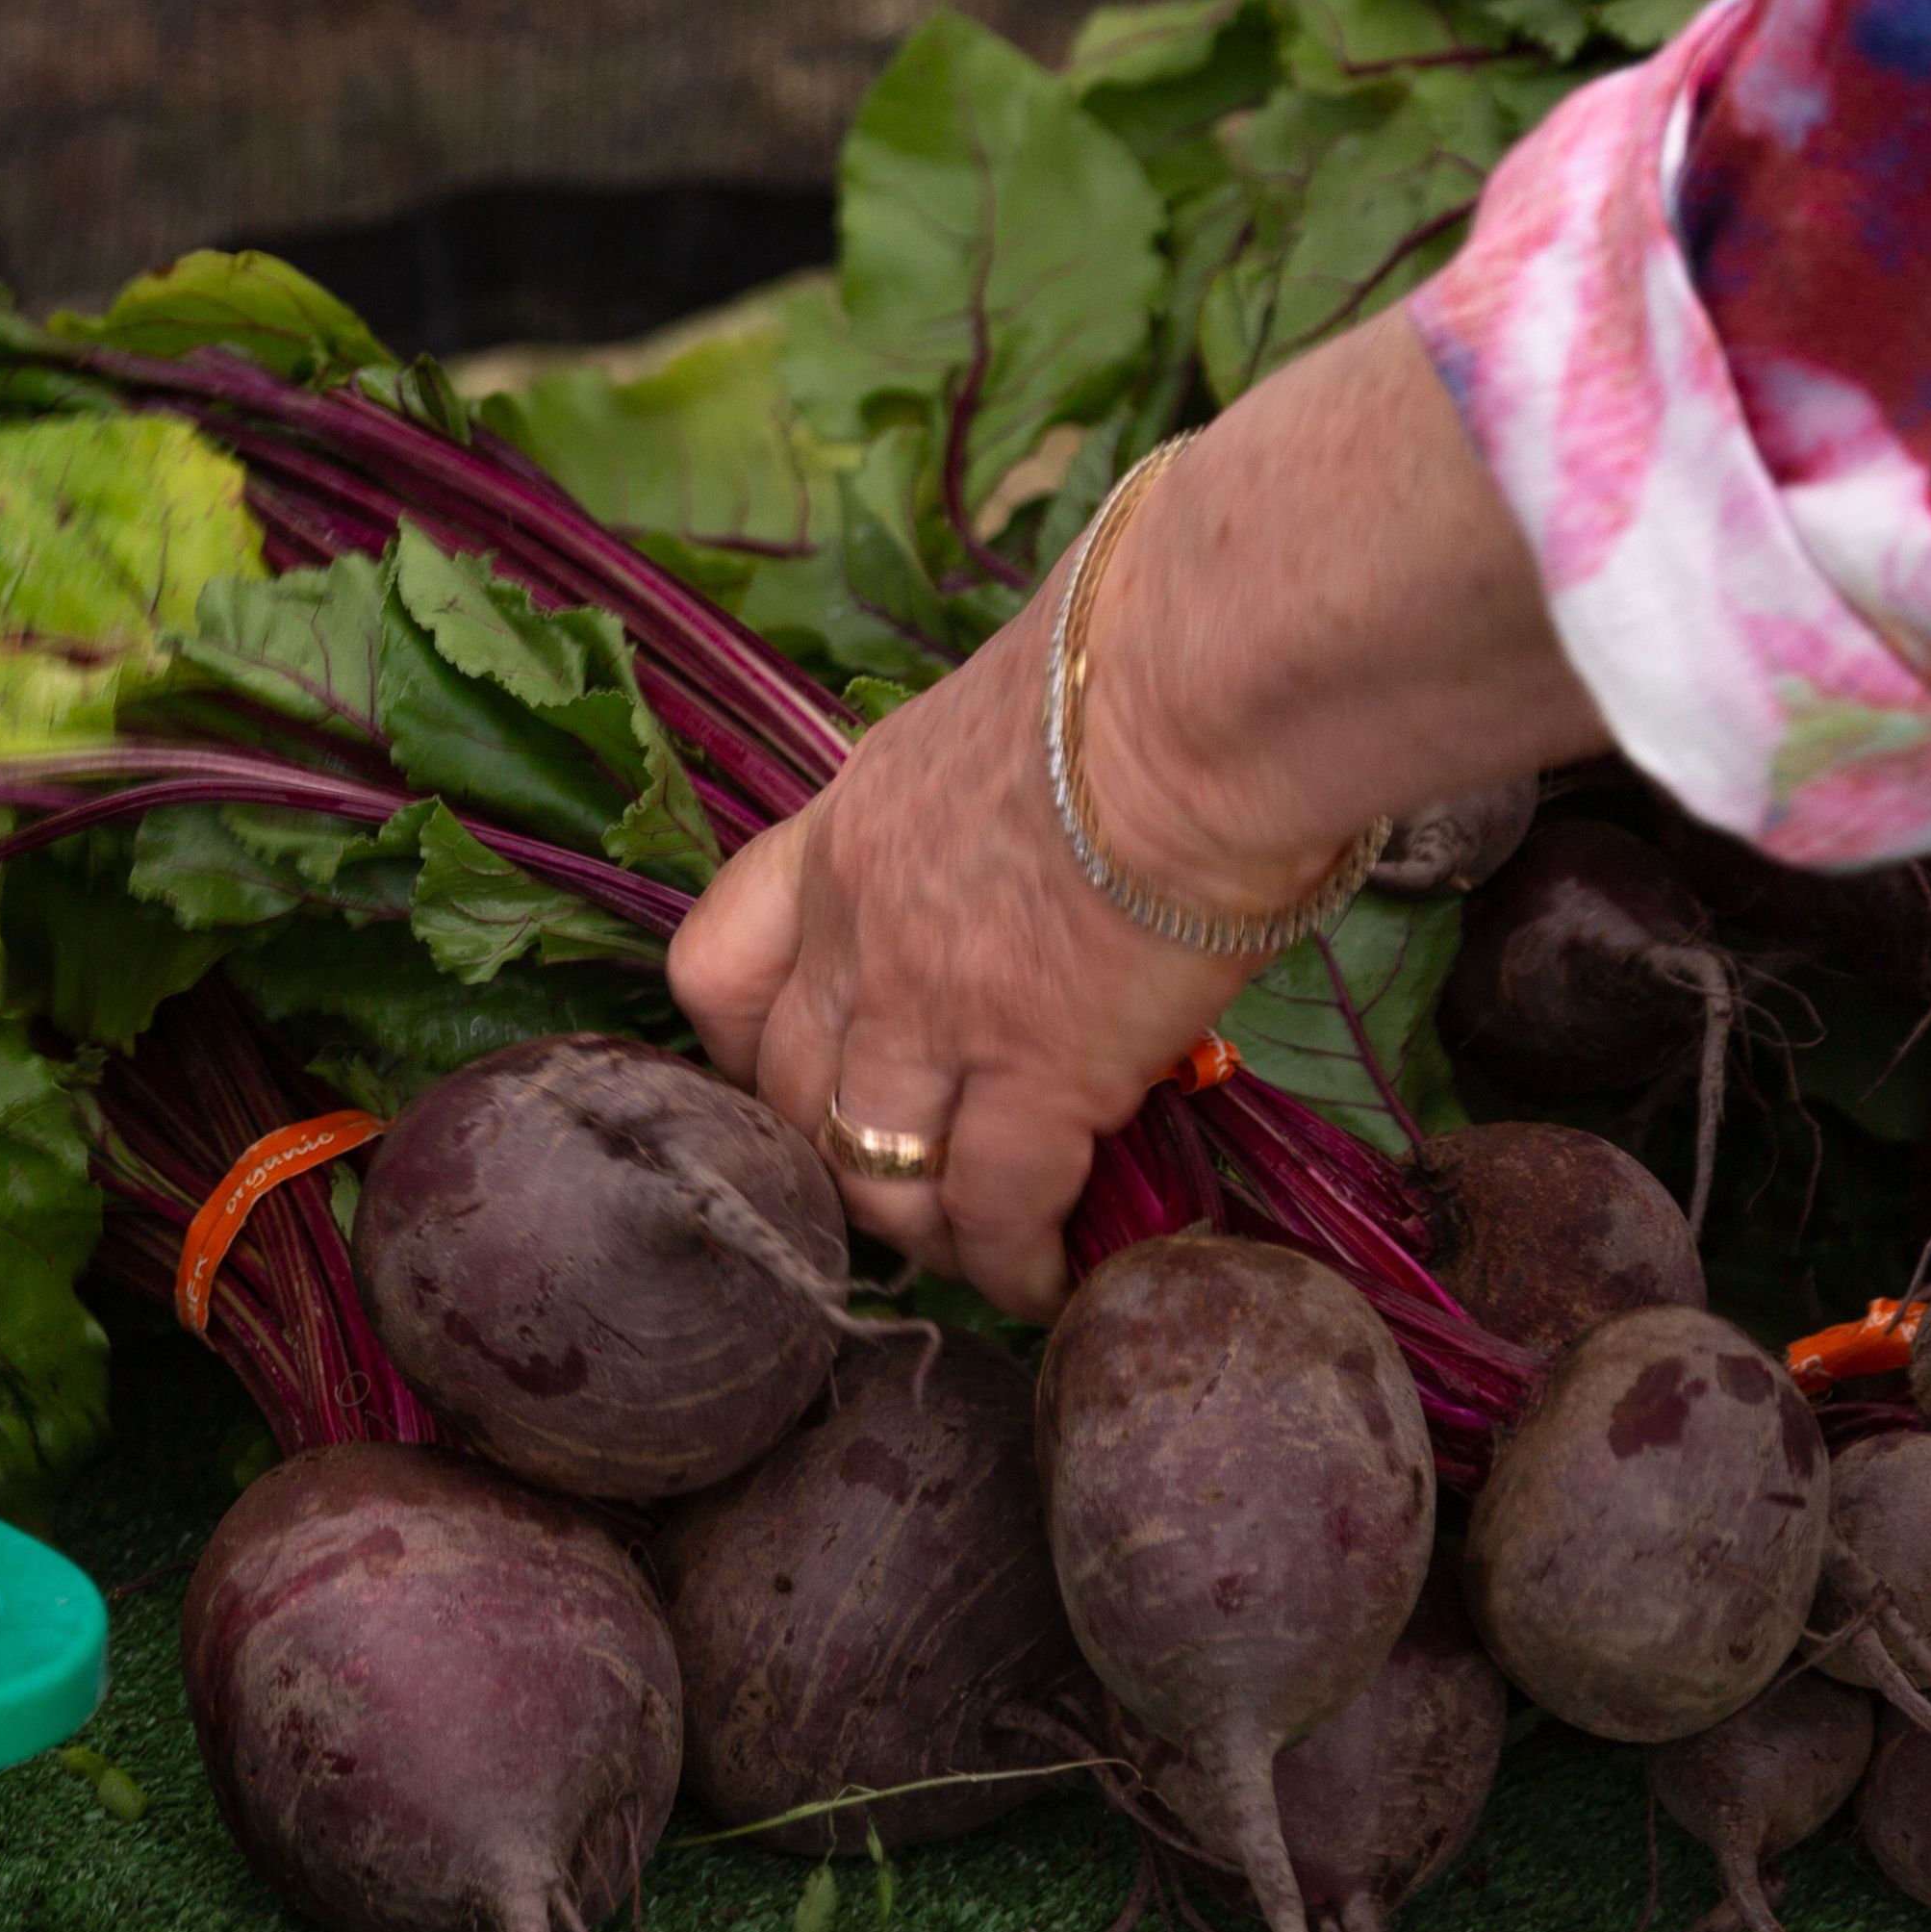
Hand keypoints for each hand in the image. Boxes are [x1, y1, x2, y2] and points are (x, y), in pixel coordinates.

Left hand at [667, 598, 1254, 1318]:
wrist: (1212, 677)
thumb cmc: (1151, 650)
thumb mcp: (1013, 709)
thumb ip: (998, 787)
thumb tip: (1070, 800)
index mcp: (846, 825)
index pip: (718, 965)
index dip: (742, 1049)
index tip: (790, 1084)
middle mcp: (859, 927)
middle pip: (788, 1096)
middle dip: (830, 1162)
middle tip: (898, 1192)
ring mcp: (934, 1007)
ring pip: (871, 1174)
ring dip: (920, 1231)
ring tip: (977, 1250)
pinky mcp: (1036, 1072)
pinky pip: (994, 1209)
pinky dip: (1013, 1264)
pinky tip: (1051, 1280)